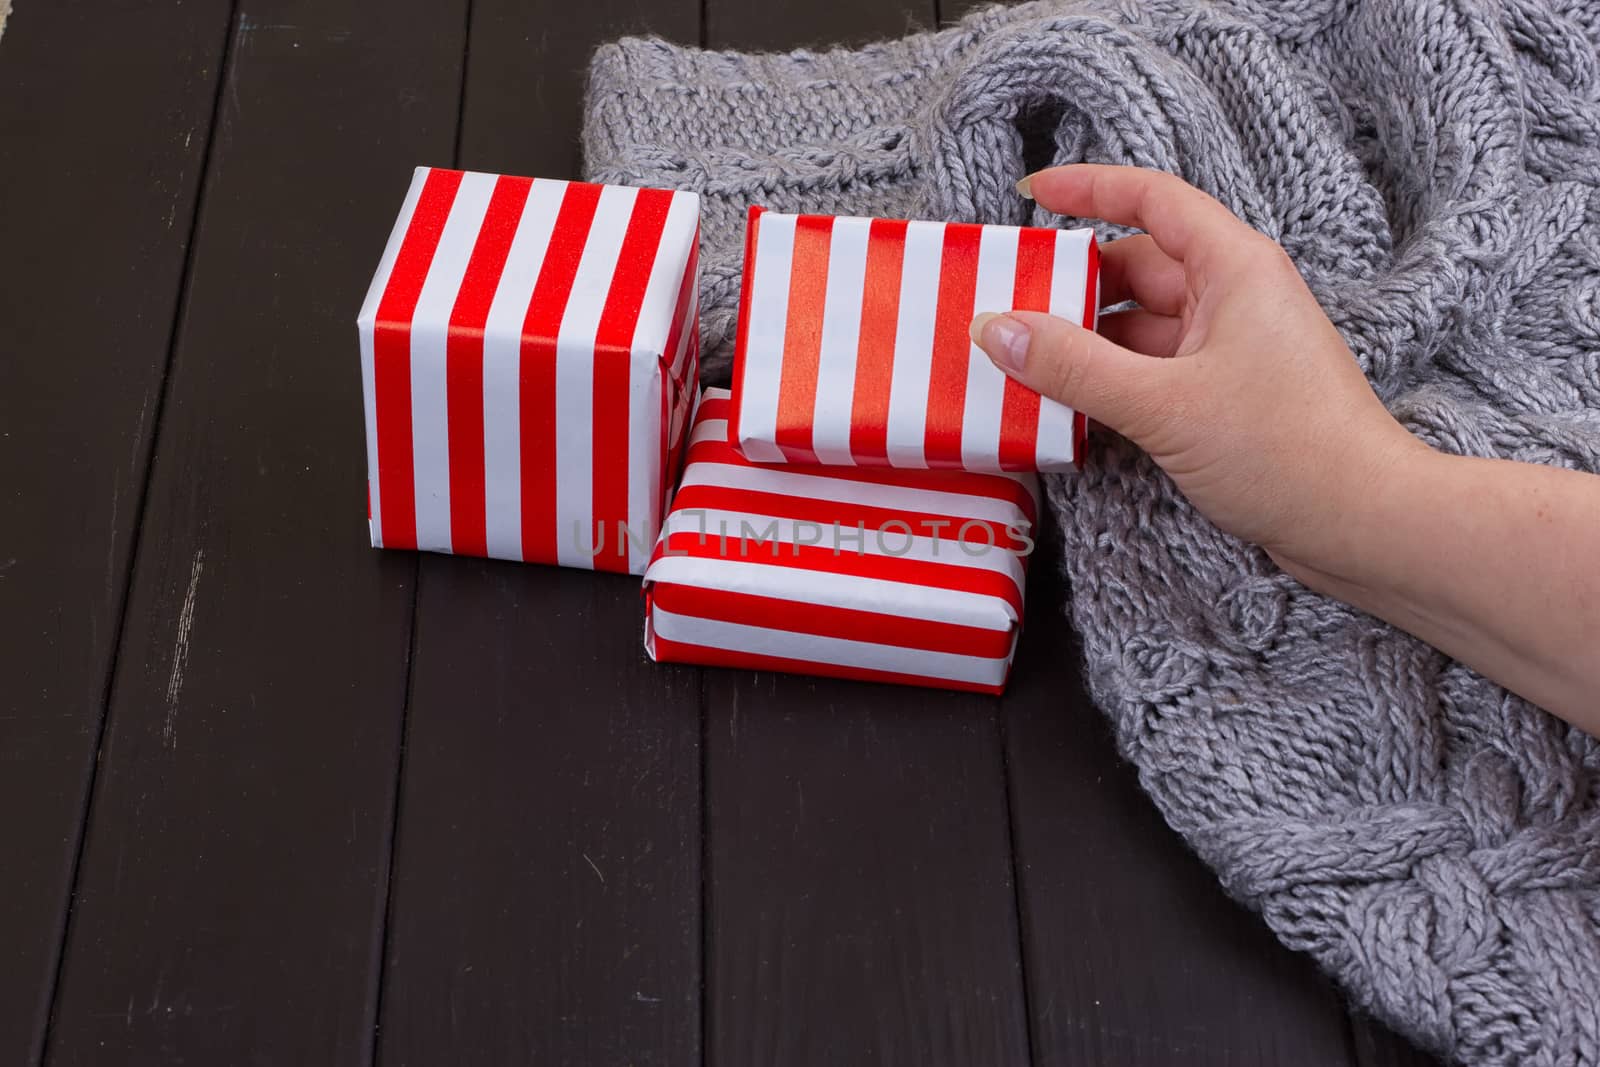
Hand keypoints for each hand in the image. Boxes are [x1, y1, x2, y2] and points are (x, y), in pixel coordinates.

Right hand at [970, 164, 1427, 583]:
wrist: (1363, 523)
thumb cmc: (1284, 451)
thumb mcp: (1162, 404)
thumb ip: (1072, 366)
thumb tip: (995, 329)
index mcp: (1233, 268)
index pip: (1152, 199)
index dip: (1089, 188)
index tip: (1030, 192)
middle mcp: (1235, 297)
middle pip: (1136, 268)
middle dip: (1070, 285)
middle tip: (1004, 304)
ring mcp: (1233, 348)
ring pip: (1140, 326)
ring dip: (1085, 342)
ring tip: (1019, 362)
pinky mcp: (1229, 396)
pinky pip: (1153, 370)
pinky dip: (1110, 381)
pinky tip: (1066, 405)